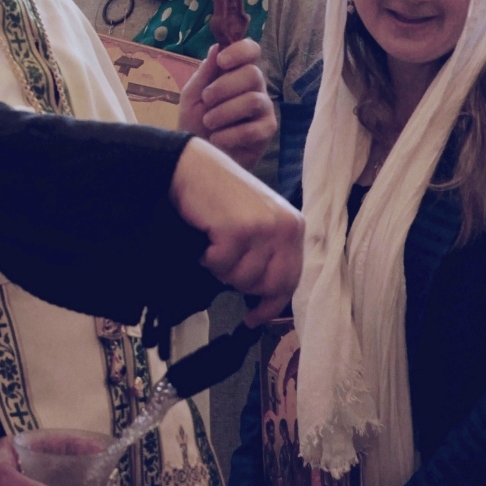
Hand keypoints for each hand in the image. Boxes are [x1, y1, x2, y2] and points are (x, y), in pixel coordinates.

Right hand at [169, 136, 303, 318]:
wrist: (192, 166)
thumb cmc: (219, 195)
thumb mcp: (256, 221)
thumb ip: (268, 252)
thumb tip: (265, 297)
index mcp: (294, 226)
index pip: (291, 279)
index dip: (271, 304)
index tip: (254, 319)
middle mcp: (286, 227)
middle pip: (268, 285)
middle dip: (242, 284)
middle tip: (223, 264)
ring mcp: (263, 228)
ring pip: (242, 279)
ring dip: (222, 268)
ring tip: (214, 241)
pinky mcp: (238, 230)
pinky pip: (220, 265)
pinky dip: (207, 257)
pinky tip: (205, 235)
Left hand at [178, 40, 275, 169]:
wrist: (198, 156)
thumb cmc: (195, 121)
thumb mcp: (192, 96)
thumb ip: (204, 74)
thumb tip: (216, 49)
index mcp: (237, 71)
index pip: (251, 50)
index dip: (240, 51)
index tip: (222, 61)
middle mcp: (255, 87)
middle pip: (253, 73)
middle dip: (225, 86)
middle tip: (206, 99)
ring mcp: (263, 108)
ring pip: (253, 100)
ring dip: (225, 111)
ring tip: (208, 122)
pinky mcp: (266, 131)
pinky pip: (255, 129)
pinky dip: (231, 134)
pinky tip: (217, 138)